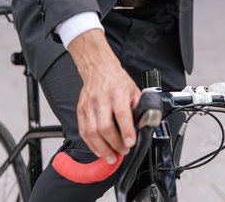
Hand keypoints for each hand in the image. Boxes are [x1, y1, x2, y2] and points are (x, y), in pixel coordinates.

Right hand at [68, 29, 141, 164]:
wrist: (98, 68)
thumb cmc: (117, 81)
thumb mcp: (134, 90)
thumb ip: (139, 107)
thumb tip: (143, 125)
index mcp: (117, 92)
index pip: (121, 114)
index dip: (126, 131)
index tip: (130, 143)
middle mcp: (101, 99)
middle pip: (105, 127)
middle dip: (115, 144)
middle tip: (123, 151)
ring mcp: (89, 105)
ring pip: (92, 132)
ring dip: (102, 148)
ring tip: (111, 157)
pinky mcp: (81, 110)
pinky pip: (83, 131)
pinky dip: (91, 144)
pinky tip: (98, 150)